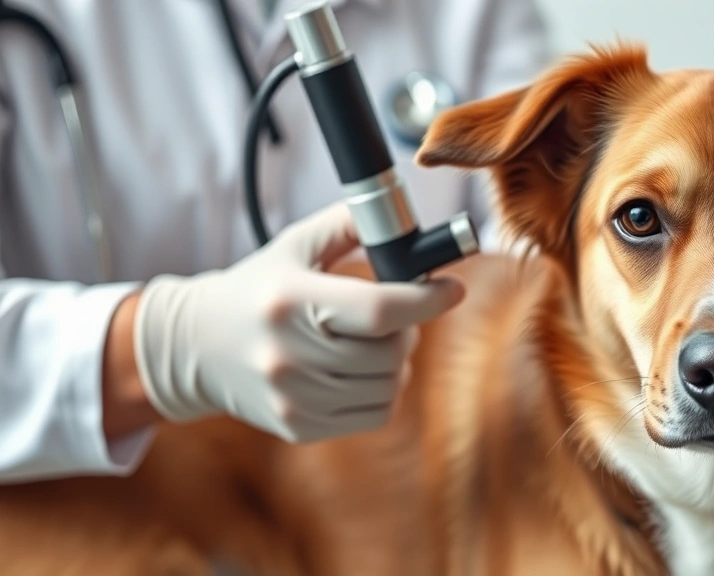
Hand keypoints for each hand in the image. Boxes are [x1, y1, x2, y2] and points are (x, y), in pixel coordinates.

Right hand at [132, 201, 464, 441]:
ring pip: (389, 386)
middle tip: (398, 315)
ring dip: (397, 362)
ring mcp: (292, 397)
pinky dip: (383, 391)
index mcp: (290, 300)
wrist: (195, 348)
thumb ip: (349, 224)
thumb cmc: (257, 290)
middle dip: (409, 329)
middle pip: (390, 351)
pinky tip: (361, 371)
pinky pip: (375, 414)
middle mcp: (288, 354)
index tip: (453, 289)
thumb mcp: (294, 246)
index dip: (428, 300)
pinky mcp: (298, 427)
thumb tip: (404, 220)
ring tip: (376, 342)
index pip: (380, 307)